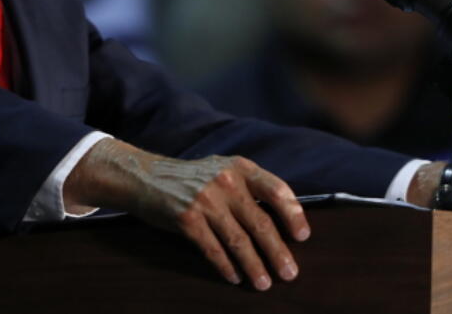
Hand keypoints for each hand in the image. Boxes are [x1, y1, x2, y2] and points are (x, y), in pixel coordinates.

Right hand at [64, 138, 310, 289]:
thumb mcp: (224, 170)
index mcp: (240, 167)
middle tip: (290, 273)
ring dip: (254, 266)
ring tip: (264, 283)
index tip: (302, 236)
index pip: (276, 189)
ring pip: (239, 241)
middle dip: (278, 252)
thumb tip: (285, 220)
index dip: (293, 214)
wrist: (148, 178)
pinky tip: (235, 278)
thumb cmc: (194, 179)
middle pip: (261, 222)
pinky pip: (213, 249)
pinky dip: (226, 266)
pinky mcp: (187, 219)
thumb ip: (250, 187)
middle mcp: (226, 181)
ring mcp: (205, 200)